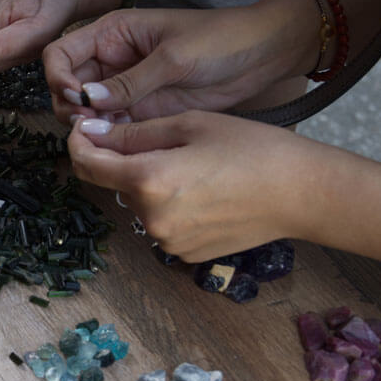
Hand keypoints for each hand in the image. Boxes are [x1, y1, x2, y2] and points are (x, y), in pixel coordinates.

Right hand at [43, 0, 318, 124]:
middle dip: (71, 106)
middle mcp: (111, 60)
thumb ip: (131, 81)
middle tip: (91, 123)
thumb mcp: (174, 57)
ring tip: (108, 134)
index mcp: (111, 33)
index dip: (59, 76)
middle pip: (66, 86)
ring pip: (85, 111)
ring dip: (88, 125)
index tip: (78, 97)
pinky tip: (122, 142)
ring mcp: (125, 88)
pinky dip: (109, 137)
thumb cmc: (221, 40)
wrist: (262, 56)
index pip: (61, 53)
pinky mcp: (142, 111)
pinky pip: (112, 126)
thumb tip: (88, 100)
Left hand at [68, 110, 322, 260]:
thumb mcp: (190, 125)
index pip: (88, 165)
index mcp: (148, 180)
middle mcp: (151, 218)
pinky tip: (204, 190)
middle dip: (123, 160)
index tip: (84, 129)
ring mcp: (168, 241)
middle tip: (159, 139)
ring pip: (140, 204)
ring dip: (149, 184)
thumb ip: (134, 132)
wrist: (302, 193)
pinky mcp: (185, 254)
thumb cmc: (253, 149)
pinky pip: (162, 223)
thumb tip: (92, 134)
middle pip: (115, 184)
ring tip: (194, 165)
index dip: (79, 143)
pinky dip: (170, 205)